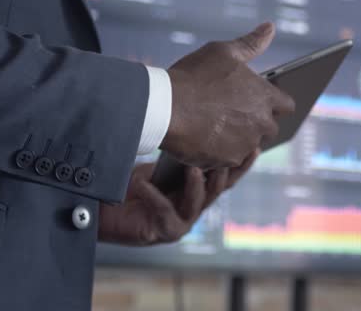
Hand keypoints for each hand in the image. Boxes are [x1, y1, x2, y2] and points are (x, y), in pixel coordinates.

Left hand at [98, 152, 258, 245]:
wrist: (106, 211)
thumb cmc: (130, 187)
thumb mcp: (159, 166)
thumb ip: (178, 156)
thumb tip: (194, 129)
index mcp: (197, 191)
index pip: (225, 177)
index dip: (241, 164)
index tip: (254, 146)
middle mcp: (194, 208)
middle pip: (218, 190)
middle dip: (225, 172)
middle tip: (229, 155)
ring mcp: (182, 222)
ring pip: (198, 202)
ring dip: (197, 185)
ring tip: (193, 168)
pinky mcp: (165, 232)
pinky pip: (163, 211)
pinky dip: (153, 195)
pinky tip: (142, 182)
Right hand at [161, 22, 294, 168]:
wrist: (165, 107)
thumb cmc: (194, 76)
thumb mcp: (223, 52)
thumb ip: (251, 43)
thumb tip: (270, 27)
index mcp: (264, 97)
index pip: (287, 105)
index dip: (275, 102)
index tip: (262, 101)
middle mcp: (261, 123)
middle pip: (270, 128)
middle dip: (257, 122)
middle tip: (234, 113)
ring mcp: (245, 144)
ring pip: (249, 144)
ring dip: (239, 137)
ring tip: (215, 125)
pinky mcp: (227, 161)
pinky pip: (230, 158)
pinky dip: (220, 151)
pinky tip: (204, 138)